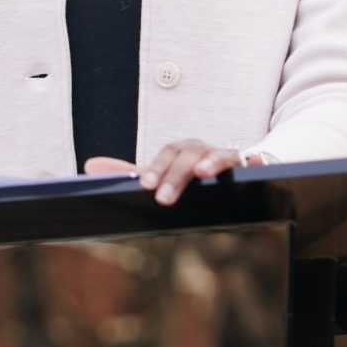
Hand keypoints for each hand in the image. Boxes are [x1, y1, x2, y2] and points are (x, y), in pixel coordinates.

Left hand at [84, 139, 263, 205]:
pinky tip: (256, 164)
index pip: (165, 156)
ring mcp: (226, 156)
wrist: (228, 166)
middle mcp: (201, 149)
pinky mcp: (249, 165)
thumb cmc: (188, 170)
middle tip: (164, 197)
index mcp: (180, 150)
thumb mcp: (160, 172)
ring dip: (212, 162)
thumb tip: (90, 166)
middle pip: (188, 156)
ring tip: (204, 172)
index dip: (156, 169)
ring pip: (218, 155)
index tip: (146, 186)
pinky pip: (255, 161)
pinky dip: (256, 161)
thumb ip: (130, 172)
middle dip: (176, 175)